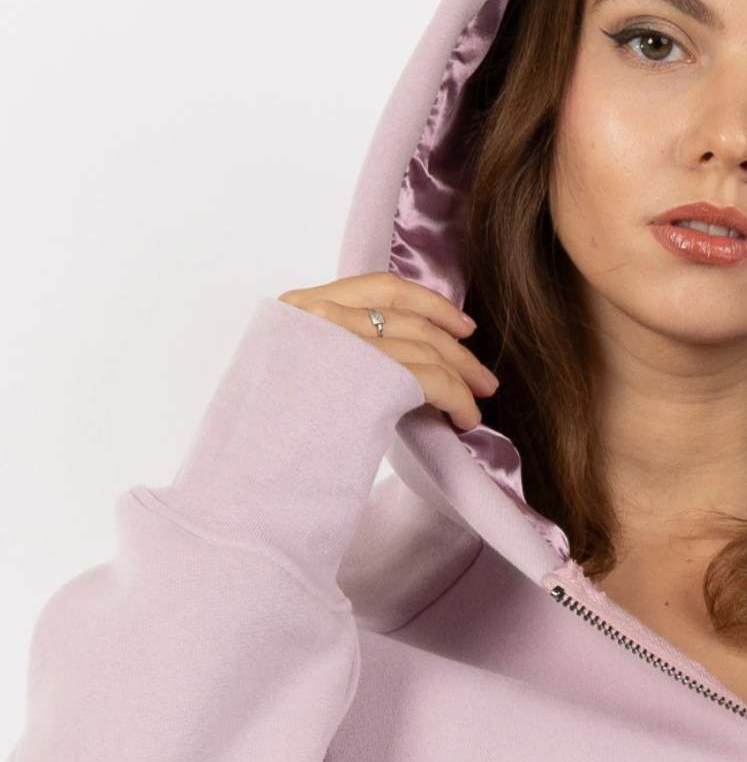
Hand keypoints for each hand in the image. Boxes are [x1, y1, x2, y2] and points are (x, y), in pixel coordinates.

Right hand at [278, 273, 499, 431]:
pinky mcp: (374, 378)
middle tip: (483, 375)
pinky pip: (434, 381)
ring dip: (464, 377)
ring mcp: (348, 345)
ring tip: (480, 401)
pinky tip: (466, 418)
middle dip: (455, 348)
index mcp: (301, 308)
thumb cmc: (264, 438)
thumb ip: (327, 352)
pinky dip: (459, 399)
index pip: (380, 288)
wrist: (248, 474)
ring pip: (427, 350)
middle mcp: (324, 317)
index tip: (458, 325)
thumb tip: (383, 361)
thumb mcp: (287, 374)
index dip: (427, 303)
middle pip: (411, 320)